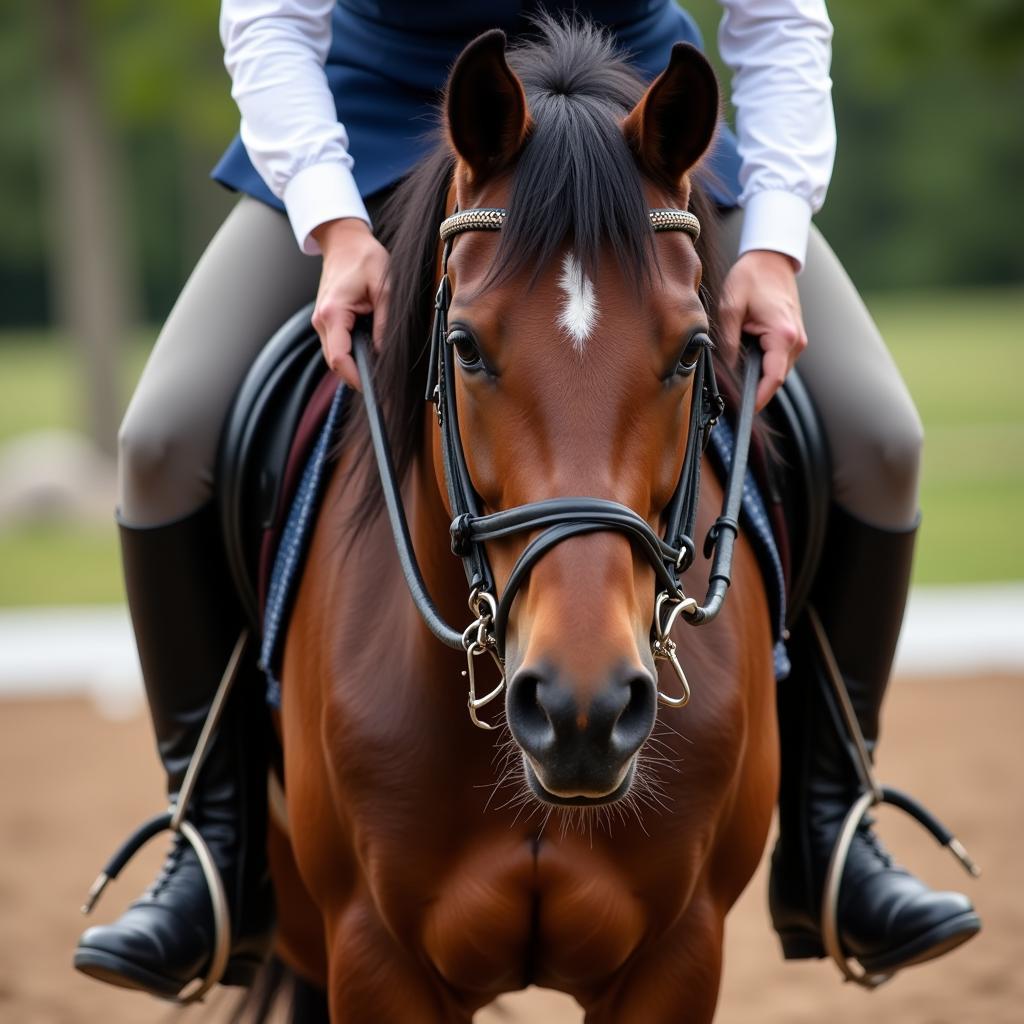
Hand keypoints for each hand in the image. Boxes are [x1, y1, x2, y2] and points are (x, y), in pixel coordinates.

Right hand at [311, 218, 389, 389]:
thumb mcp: (384, 289)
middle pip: (335, 362)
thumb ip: (385, 323)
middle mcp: (321, 320)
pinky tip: (367, 352)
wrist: (344, 242)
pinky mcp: (326, 321)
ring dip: (354, 364)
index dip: (356, 378)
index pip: (339, 358)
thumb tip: (385, 353)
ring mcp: (321, 321)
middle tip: (381, 382)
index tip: (374, 388)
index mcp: (333, 313)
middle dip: (356, 375)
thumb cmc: (363, 258)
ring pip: (335, 356)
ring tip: (376, 368)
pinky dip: (351, 353)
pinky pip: (337, 345)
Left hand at [718, 250, 807, 410]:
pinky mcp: (793, 337)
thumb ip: (728, 340)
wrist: (771, 258)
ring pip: (778, 371)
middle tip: (735, 402)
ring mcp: (798, 339)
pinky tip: (748, 362)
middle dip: (757, 390)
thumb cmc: (751, 278)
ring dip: (760, 377)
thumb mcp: (730, 307)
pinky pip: (779, 360)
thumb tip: (728, 367)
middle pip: (776, 378)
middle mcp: (796, 340)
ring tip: (739, 380)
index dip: (760, 399)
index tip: (747, 413)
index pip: (774, 378)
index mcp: (782, 335)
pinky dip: (765, 366)